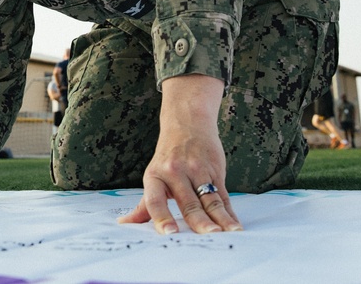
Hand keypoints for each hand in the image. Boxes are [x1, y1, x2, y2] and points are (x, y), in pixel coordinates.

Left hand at [118, 75, 242, 234]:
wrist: (187, 124)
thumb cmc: (168, 157)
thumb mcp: (153, 176)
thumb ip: (144, 204)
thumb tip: (125, 223)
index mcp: (155, 176)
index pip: (155, 200)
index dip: (161, 216)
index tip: (169, 233)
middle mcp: (175, 173)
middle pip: (189, 203)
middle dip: (199, 221)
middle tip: (209, 236)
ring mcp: (197, 170)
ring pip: (209, 200)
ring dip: (220, 218)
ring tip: (227, 233)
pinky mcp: (214, 169)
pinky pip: (223, 195)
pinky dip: (230, 212)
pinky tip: (235, 225)